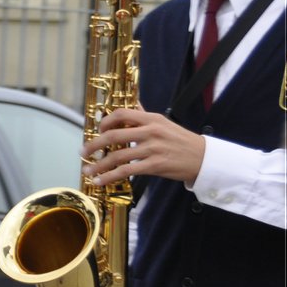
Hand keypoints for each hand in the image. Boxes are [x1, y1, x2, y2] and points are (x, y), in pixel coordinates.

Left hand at [81, 108, 205, 185]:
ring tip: (87, 170)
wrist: (203, 158)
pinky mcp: (155, 165)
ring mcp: (152, 149)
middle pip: (114, 136)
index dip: (105, 121)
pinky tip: (100, 181)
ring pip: (117, 156)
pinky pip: (127, 171)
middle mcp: (150, 132)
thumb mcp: (164, 123)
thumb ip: (144, 116)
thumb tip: (132, 105)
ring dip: (98, 165)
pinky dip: (110, 177)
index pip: (122, 114)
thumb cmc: (181, 140)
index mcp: (151, 119)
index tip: (97, 130)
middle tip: (83, 151)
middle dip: (94, 144)